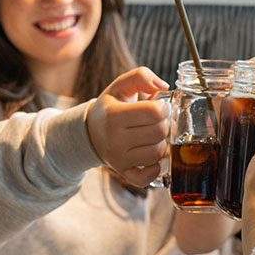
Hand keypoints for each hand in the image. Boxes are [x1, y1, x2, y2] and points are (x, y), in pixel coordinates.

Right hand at [85, 67, 169, 186]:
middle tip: (156, 121)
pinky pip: (147, 177)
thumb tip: (163, 86)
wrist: (91, 132)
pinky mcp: (123, 173)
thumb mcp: (121, 86)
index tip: (159, 106)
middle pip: (159, 132)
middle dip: (164, 124)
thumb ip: (141, 76)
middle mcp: (114, 139)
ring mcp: (118, 159)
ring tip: (152, 136)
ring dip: (161, 143)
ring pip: (157, 153)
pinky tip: (151, 156)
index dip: (164, 107)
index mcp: (114, 115)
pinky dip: (155, 168)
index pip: (154, 111)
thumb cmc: (111, 107)